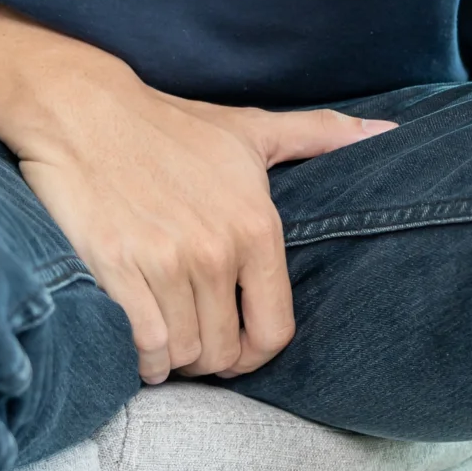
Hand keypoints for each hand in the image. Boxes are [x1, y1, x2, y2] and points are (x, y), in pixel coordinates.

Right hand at [8, 51, 392, 384]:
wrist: (85, 111)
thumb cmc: (171, 125)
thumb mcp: (252, 130)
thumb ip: (320, 136)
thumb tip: (386, 132)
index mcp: (256, 226)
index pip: (275, 331)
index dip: (257, 354)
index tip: (237, 347)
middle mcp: (217, 250)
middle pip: (224, 353)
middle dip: (209, 357)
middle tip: (192, 337)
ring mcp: (166, 263)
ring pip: (183, 355)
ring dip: (173, 359)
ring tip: (164, 336)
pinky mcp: (116, 270)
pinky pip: (142, 347)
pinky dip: (141, 357)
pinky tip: (136, 341)